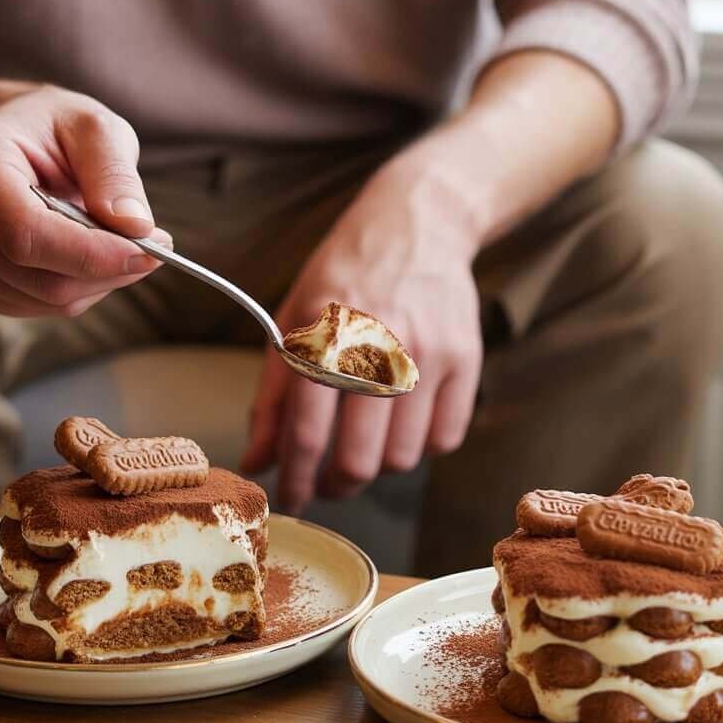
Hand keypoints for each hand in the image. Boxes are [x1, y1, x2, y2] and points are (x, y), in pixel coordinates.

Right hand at [0, 86, 169, 316]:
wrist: (16, 142)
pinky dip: (83, 288)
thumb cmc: (56, 130)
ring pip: (47, 297)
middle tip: (158, 244)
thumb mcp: (95, 128)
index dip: (92, 252)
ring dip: (101, 279)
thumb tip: (135, 226)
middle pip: (38, 275)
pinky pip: (42, 306)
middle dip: (109, 268)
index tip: (151, 250)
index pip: (26, 232)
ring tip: (121, 238)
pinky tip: (92, 253)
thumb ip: (114, 173)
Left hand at [241, 159, 483, 513]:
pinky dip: (420, 447)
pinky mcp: (465, 359)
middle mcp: (377, 349)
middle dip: (337, 485)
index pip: (307, 435)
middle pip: (358, 460)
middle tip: (327, 481)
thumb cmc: (345, 273)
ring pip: (402, 458)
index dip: (296, 482)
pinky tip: (403, 425)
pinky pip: (444, 439)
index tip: (291, 499)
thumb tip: (257, 461)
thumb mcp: (293, 318)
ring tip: (366, 444)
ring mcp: (427, 356)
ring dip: (379, 466)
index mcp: (325, 337)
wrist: (419, 223)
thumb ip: (272, 394)